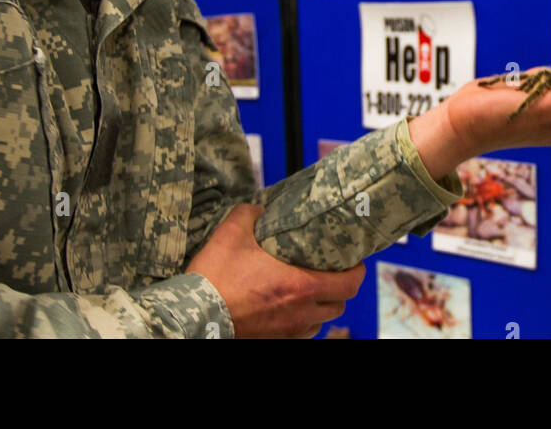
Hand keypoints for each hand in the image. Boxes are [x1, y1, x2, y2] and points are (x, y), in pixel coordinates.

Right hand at [185, 204, 364, 337]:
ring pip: (321, 321)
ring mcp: (288, 331)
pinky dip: (303, 321)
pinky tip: (290, 309)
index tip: (353, 260)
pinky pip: (301, 334)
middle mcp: (301, 312)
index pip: (350, 283)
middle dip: (339, 286)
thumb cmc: (215, 276)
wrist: (193, 315)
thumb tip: (261, 209)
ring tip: (310, 289)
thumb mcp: (232, 231)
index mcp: (300, 286)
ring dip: (321, 306)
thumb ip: (251, 213)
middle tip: (330, 270)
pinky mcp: (274, 341)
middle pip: (340, 303)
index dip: (357, 270)